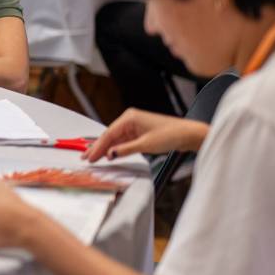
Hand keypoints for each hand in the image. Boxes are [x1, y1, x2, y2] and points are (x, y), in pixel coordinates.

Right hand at [83, 109, 208, 161]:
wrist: (188, 134)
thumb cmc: (171, 134)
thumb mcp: (146, 144)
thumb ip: (125, 149)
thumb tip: (110, 154)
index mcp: (129, 117)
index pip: (108, 133)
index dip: (98, 146)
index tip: (90, 156)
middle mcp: (130, 119)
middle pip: (109, 135)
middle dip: (97, 147)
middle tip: (86, 158)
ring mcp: (134, 126)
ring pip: (115, 139)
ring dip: (105, 149)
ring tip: (93, 157)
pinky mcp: (139, 133)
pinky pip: (123, 141)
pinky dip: (116, 148)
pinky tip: (108, 154)